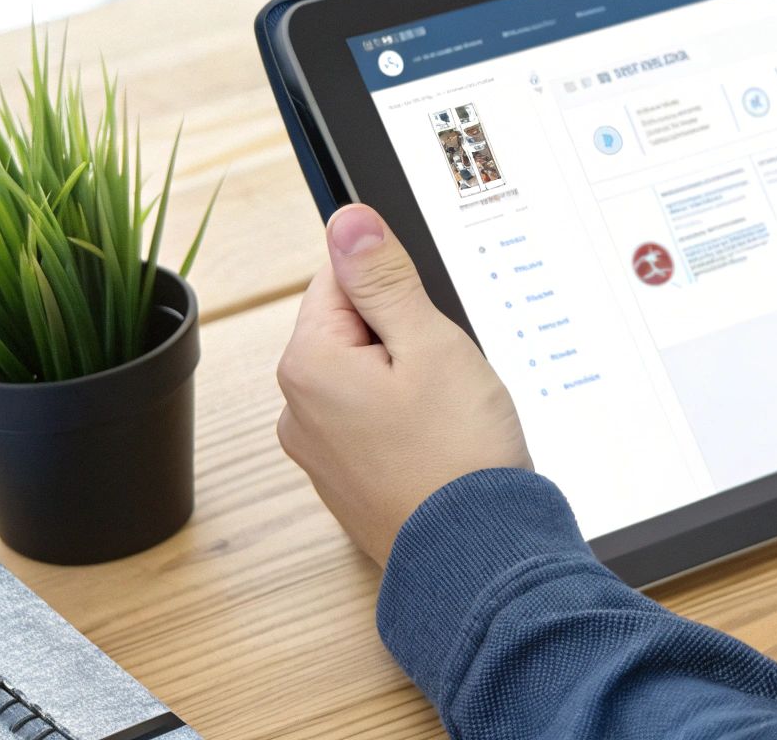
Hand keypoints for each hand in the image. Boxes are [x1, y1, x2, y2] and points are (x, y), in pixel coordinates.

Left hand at [276, 204, 531, 565]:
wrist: (477, 557)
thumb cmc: (458, 456)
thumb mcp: (430, 343)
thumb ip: (384, 278)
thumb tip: (348, 220)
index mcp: (309, 364)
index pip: (342, 279)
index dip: (399, 294)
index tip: (430, 327)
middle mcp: (299, 409)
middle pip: (356, 331)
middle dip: (408, 340)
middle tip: (447, 376)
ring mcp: (321, 451)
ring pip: (371, 379)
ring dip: (414, 384)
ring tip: (450, 417)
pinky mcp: (348, 482)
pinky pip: (377, 424)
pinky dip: (412, 425)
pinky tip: (444, 446)